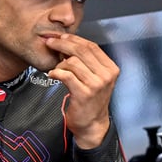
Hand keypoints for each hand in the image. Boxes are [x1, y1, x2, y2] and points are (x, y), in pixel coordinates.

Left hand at [44, 33, 118, 148]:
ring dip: (59, 63)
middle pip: (82, 51)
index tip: (61, 37)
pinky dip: (56, 73)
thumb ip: (87, 62)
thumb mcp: (95, 78)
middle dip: (63, 44)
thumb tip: (68, 44)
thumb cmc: (90, 100)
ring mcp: (96, 84)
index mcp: (110, 68)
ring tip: (56, 69)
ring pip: (73, 62)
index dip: (74, 39)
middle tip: (50, 43)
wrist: (91, 123)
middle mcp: (106, 75)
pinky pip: (66, 75)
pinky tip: (52, 75)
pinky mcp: (84, 93)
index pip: (92, 46)